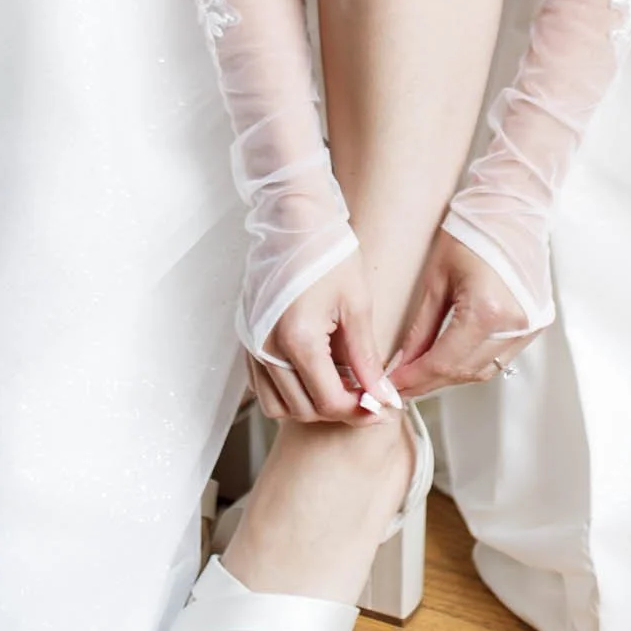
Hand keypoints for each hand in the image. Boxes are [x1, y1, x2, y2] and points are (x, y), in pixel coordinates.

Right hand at [246, 251, 398, 423]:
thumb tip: (381, 396)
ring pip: (279, 406)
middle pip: (304, 410)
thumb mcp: (357, 304)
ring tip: (341, 384)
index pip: (329, 402)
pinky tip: (314, 373)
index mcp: (298, 339)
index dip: (360, 410)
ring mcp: (253, 345)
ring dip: (311, 404)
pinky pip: (263, 386)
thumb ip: (367, 358)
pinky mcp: (248, 339)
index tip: (382, 406)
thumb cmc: (327, 253)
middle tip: (367, 395)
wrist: (293, 220)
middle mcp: (267, 348)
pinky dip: (289, 391)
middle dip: (339, 409)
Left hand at [387, 229, 533, 397]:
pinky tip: (453, 359)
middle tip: (403, 383)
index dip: (415, 378)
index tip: (394, 384)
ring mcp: (529, 327)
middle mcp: (513, 325)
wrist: (512, 209)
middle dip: (429, 382)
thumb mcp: (437, 280)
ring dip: (452, 376)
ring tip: (423, 373)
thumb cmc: (474, 231)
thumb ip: (420, 329)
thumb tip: (404, 362)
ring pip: (483, 371)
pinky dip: (474, 362)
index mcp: (487, 311)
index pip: (443, 362)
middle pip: (464, 372)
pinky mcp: (536, 325)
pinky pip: (500, 358)